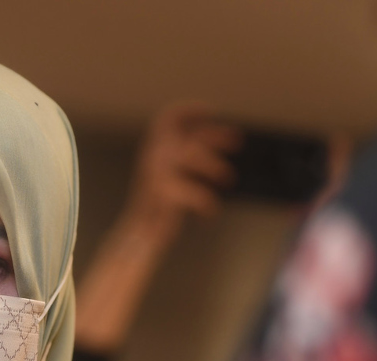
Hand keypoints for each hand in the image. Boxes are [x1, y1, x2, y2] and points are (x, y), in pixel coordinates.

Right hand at [123, 102, 240, 246]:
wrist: (139, 235)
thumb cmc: (158, 206)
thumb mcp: (168, 174)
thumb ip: (184, 155)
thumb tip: (215, 136)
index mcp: (152, 150)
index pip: (167, 117)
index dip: (189, 110)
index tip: (211, 112)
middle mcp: (151, 157)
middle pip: (187, 131)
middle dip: (216, 136)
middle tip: (238, 142)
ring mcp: (156, 174)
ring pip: (193, 153)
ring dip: (216, 166)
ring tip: (228, 180)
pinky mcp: (163, 195)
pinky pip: (195, 192)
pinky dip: (207, 203)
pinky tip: (210, 213)